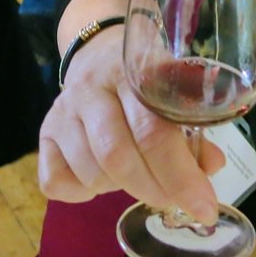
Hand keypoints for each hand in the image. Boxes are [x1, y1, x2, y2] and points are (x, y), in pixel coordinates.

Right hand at [37, 0, 224, 224]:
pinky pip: (56, 181)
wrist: (97, 50)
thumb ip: (194, 125)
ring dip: (121, 188)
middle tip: (175, 203)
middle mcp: (91, 89)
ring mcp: (63, 111)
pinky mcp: (43, 131)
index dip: (181, 175)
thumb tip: (212, 166)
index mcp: (132, 73)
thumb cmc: (144, 74)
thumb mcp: (173, 86)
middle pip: (118, 156)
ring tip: (137, 174)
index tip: (204, 207)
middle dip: (153, 190)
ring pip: (91, 173)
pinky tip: (102, 176)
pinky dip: (83, 192)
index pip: (153, 130)